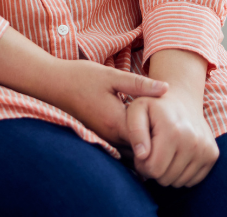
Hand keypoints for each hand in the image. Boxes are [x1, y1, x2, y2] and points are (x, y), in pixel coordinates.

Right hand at [41, 59, 169, 146]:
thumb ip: (138, 84)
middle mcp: (111, 136)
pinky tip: (142, 126)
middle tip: (171, 124)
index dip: (163, 130)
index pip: (148, 138)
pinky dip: (135, 141)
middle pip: (143, 149)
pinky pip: (123, 147)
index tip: (172, 116)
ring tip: (159, 126)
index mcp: (116, 122)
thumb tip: (166, 88)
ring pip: (133, 150)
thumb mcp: (111, 76)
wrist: (54, 83)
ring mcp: (105, 139)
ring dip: (146, 142)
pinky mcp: (101, 136)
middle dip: (158, 140)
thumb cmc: (81, 77)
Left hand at [127, 49, 218, 186]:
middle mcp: (193, 141)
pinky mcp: (213, 155)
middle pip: (166, 178)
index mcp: (172, 130)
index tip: (140, 152)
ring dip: (167, 172)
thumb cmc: (154, 106)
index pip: (153, 169)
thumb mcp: (137, 110)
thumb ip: (134, 130)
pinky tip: (175, 155)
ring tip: (163, 152)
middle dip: (154, 169)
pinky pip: (192, 181)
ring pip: (179, 182)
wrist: (182, 98)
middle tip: (150, 152)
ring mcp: (206, 149)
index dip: (141, 164)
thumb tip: (141, 155)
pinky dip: (181, 173)